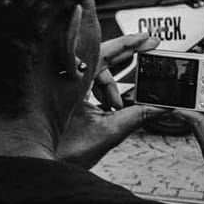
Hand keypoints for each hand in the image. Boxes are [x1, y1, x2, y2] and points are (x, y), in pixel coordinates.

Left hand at [59, 32, 161, 168]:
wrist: (42, 165)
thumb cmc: (64, 151)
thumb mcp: (108, 132)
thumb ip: (137, 116)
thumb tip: (162, 107)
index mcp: (70, 83)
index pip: (102, 53)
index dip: (126, 44)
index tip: (146, 38)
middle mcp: (62, 79)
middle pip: (99, 58)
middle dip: (125, 56)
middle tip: (149, 48)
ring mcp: (59, 86)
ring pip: (93, 72)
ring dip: (111, 86)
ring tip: (117, 107)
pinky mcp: (58, 94)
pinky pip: (83, 82)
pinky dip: (100, 90)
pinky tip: (109, 107)